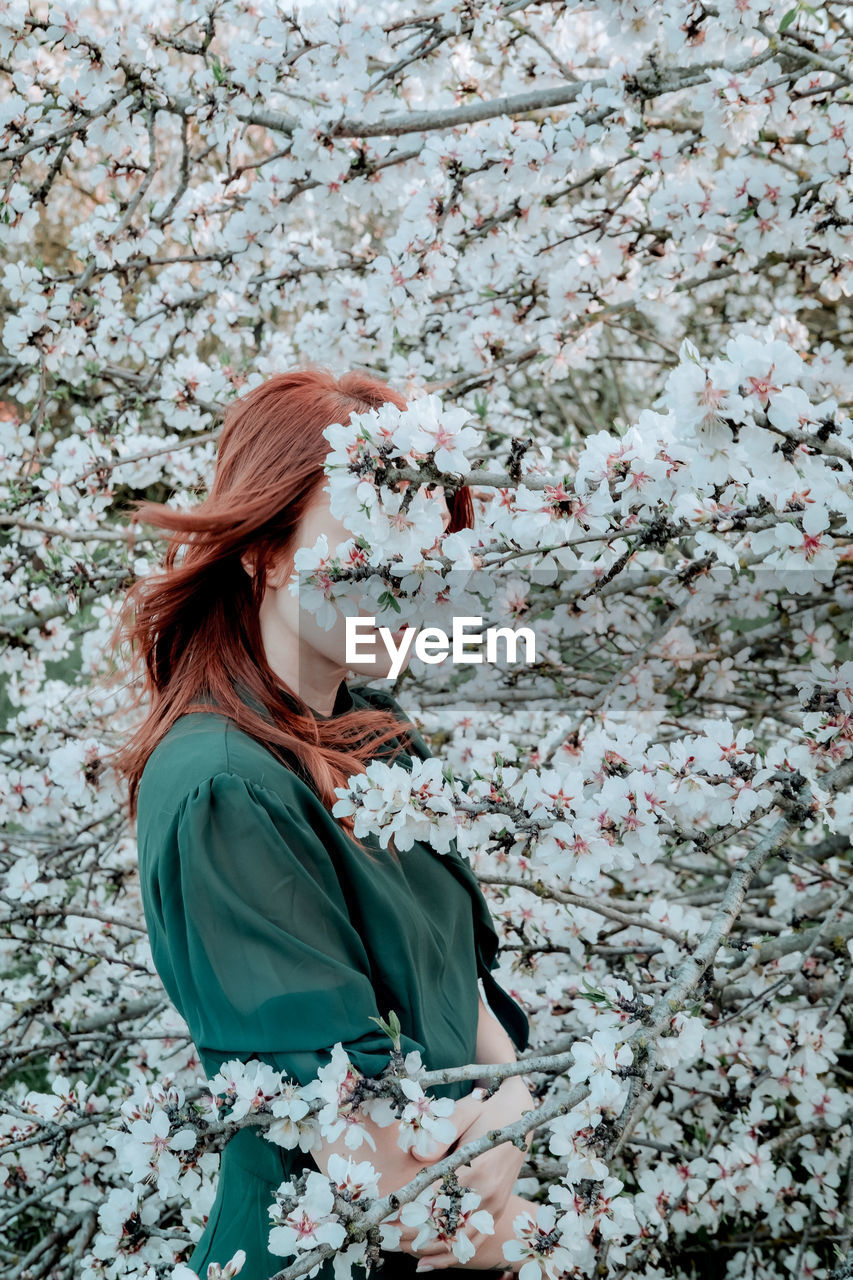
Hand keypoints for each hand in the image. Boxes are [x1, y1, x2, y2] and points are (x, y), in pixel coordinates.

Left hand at [392, 1078, 535, 1262]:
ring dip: (424, 1248)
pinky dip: (447, 1256)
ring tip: (395, 1248)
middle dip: (410, 1234)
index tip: (383, 1216)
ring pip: (456, 1241)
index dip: (408, 1211)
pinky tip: (425, 1263)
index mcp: (479, 1169)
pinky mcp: (496, 1211)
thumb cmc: (485, 1110)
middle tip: (382, 1235)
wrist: (518, 1116)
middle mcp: (489, 1194)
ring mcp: (495, 1206)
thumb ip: (440, 1130)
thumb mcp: (463, 1110)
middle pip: (443, 1226)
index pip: (436, 1200)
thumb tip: (415, 1155)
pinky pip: (471, 1243)